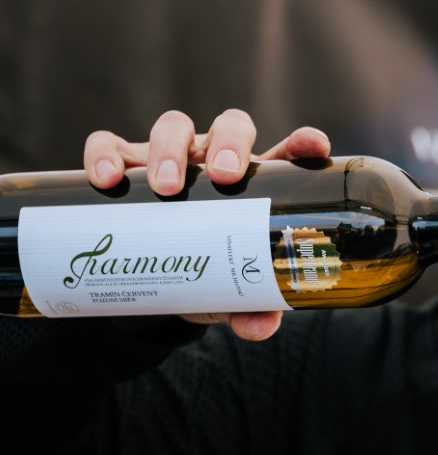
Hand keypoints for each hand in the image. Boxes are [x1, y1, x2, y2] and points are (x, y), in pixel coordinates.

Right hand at [83, 109, 330, 340]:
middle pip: (228, 127)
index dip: (302, 143)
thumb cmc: (205, 273)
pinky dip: (106, 154)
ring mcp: (170, 157)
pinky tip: (108, 179)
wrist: (152, 279)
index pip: (285, 154)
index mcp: (254, 185)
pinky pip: (111, 144)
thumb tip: (259, 327)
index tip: (313, 146)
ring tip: (165, 187)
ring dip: (169, 150)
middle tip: (222, 176)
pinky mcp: (124, 163)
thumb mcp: (228, 292)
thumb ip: (248, 308)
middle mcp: (215, 161)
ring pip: (173, 127)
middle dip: (228, 144)